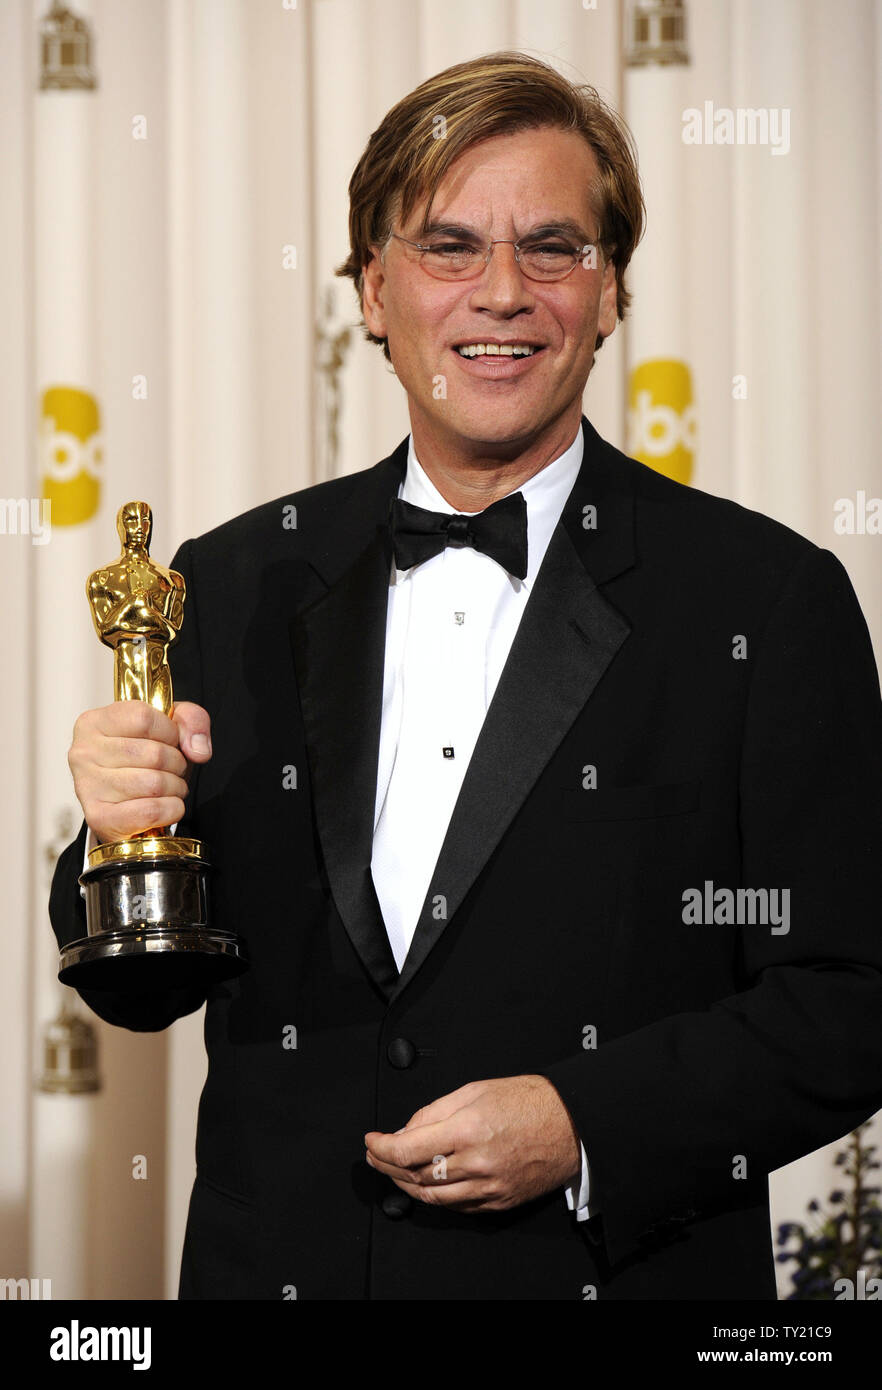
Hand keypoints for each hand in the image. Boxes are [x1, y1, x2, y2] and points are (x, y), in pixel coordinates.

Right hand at [67, 700, 211, 844]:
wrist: (126, 806)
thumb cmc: (145, 761)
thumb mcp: (170, 727)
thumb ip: (191, 720)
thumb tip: (197, 750)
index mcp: (94, 722)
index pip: (143, 717)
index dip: (170, 732)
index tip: (170, 741)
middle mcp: (83, 752)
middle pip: (154, 754)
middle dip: (177, 764)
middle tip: (172, 769)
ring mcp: (87, 786)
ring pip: (154, 784)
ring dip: (175, 788)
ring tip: (169, 787)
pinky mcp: (99, 818)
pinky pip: (150, 811)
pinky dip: (171, 809)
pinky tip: (166, 806)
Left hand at [364, 1075, 581, 1212]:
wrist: (570, 1123)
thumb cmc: (528, 1101)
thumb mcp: (475, 1089)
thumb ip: (435, 1111)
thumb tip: (406, 1130)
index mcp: (468, 1129)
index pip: (408, 1149)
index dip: (382, 1148)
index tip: (371, 1141)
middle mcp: (477, 1162)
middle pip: (415, 1176)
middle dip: (387, 1167)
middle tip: (376, 1155)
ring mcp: (489, 1187)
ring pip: (433, 1197)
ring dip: (406, 1186)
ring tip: (394, 1171)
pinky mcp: (499, 1201)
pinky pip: (457, 1207)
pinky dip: (436, 1197)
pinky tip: (426, 1183)